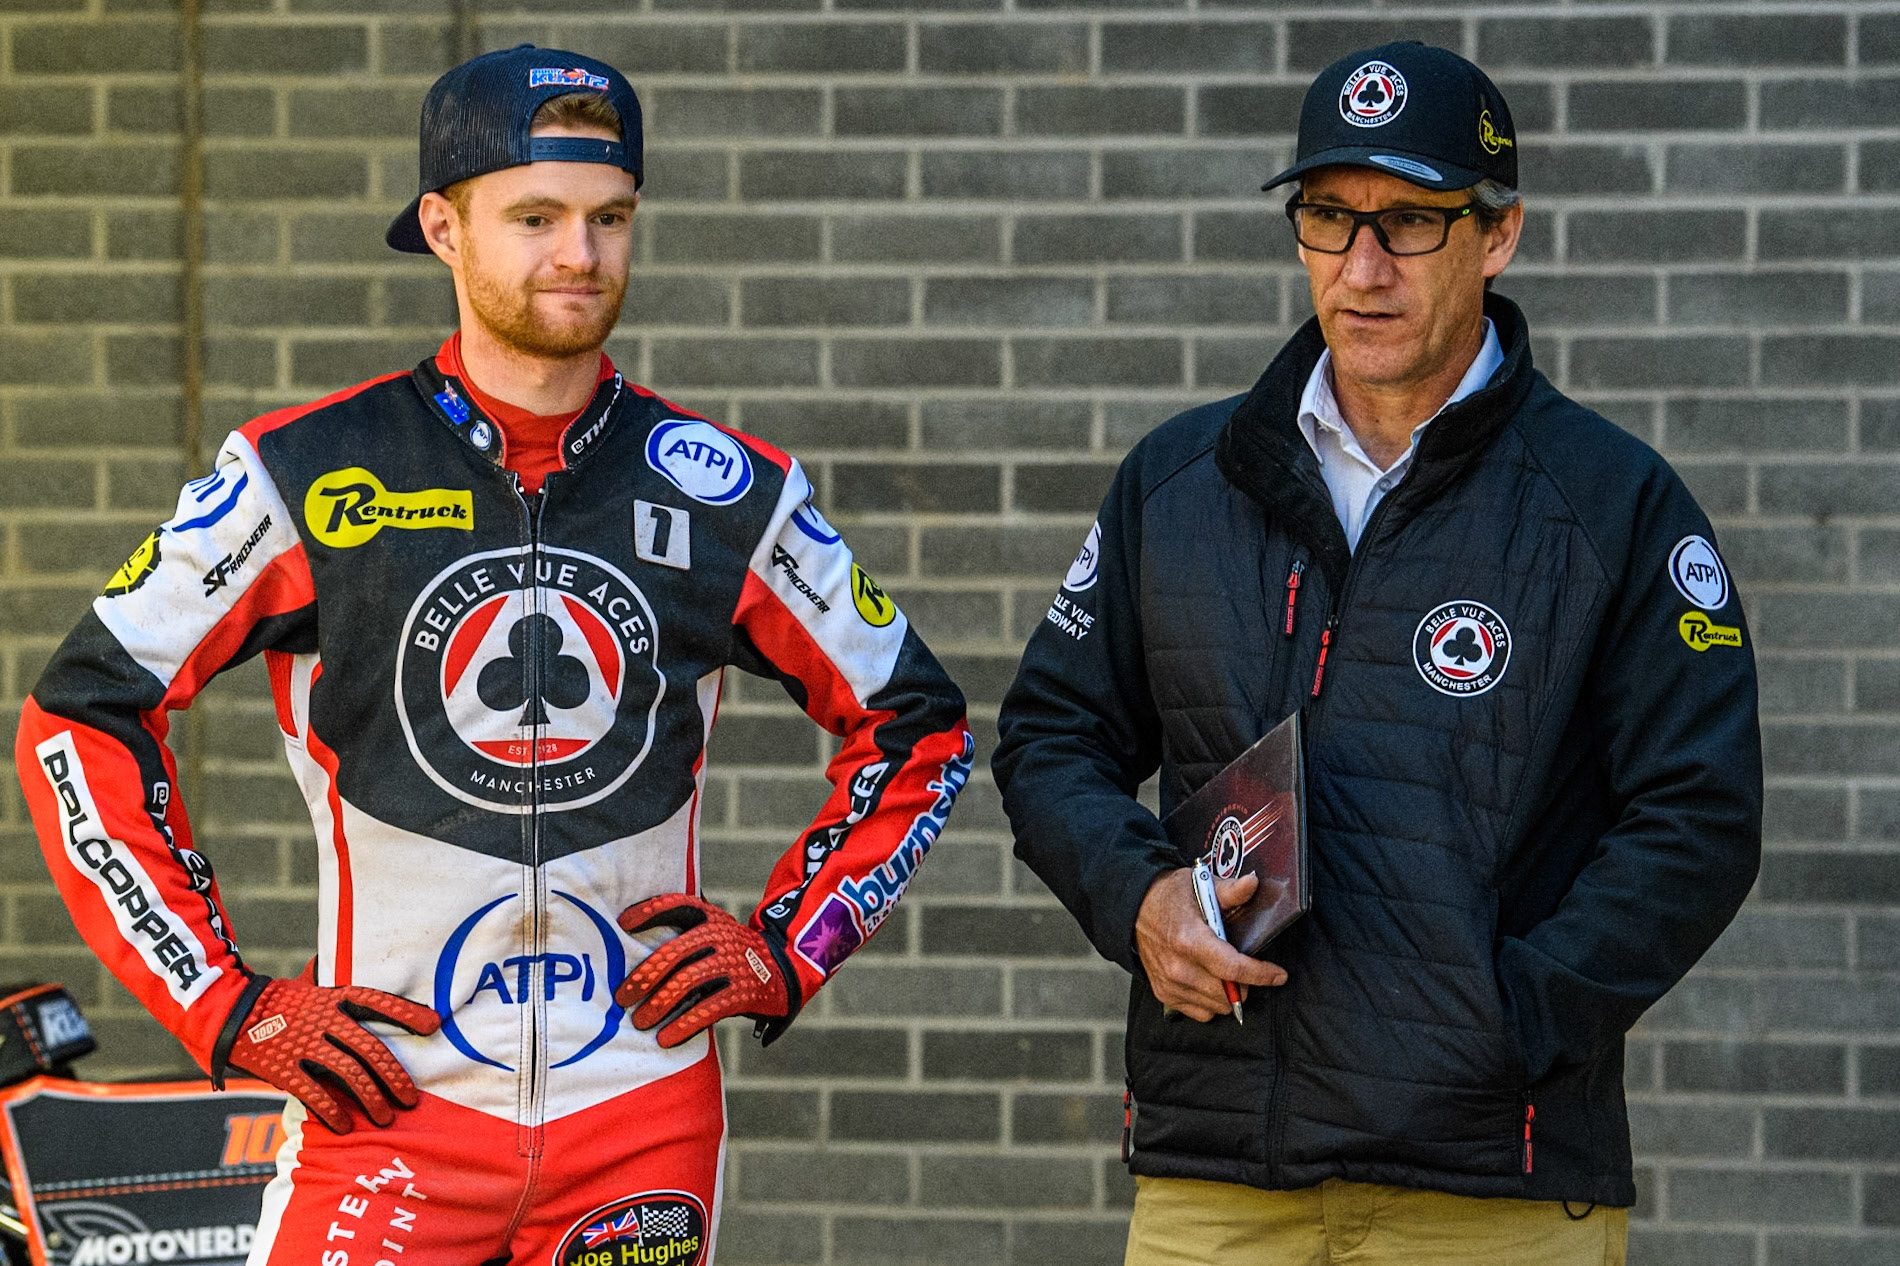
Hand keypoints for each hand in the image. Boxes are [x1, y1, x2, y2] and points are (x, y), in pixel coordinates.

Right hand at [225, 975, 440, 1134]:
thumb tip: (368, 988)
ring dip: (371, 1098)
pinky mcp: (283, 1067)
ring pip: (348, 1073)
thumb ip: (339, 995)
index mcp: (334, 997)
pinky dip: (333, 1110)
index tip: (433, 1025)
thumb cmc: (276, 1002)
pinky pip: (314, 1092)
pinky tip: (346, 1126)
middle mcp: (324, 1020)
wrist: (226, 1011)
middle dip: (394, 1076)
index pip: (378, 1001)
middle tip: (411, 1099)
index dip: (407, 1012)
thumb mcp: (310, 989)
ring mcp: (304, 1044)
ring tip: (385, 1118)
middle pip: (369, 1048)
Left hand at [616, 894, 790, 1048]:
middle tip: (622, 997)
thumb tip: (628, 948)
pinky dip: (685, 1024)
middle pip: (676, 951)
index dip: (651, 911)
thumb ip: (684, 935)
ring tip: (640, 1021)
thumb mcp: (715, 932)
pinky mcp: (745, 992)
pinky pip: (709, 1008)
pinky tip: (666, 1037)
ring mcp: (735, 963)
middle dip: (645, 975)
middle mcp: (722, 936)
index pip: (679, 905)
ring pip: (688, 981)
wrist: (784, 971)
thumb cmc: (732, 954)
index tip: (623, 924)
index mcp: (711, 918)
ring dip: (659, 1003)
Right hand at [1135, 869, 1286, 1021]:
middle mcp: (1179, 968)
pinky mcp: (1165, 994)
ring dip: (1228, 994)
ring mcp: (1170, 984)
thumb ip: (1230, 890)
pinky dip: (1211, 1002)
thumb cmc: (1170, 897)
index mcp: (1190, 941)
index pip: (1233, 968)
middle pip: (1229, 994)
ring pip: (1218, 1007)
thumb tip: (1254, 882)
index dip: (1261, 974)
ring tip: (1225, 972)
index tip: (1279, 975)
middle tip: (1243, 965)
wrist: (1133, 910)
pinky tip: (1209, 981)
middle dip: (1245, 982)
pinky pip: (1201, 1013)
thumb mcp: (1201, 885)